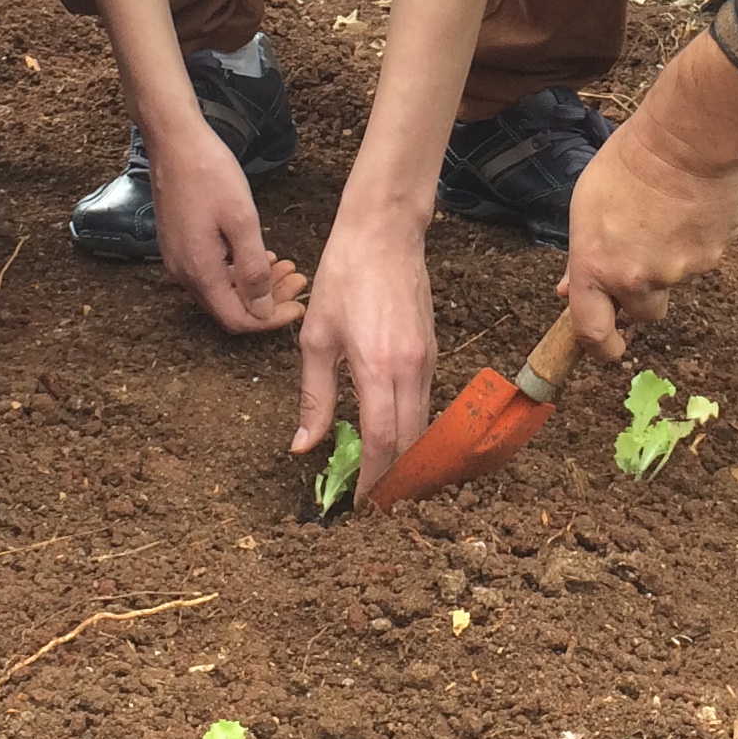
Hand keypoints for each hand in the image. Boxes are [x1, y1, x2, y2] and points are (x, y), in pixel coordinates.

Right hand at [147, 115, 307, 334]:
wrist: (173, 141)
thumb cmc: (209, 173)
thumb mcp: (242, 220)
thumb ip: (253, 269)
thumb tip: (262, 310)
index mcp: (199, 271)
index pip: (238, 320)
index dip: (271, 320)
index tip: (299, 306)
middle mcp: (184, 273)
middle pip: (230, 307)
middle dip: (268, 300)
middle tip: (299, 280)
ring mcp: (178, 258)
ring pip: (222, 289)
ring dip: (256, 283)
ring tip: (287, 265)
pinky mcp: (178, 244)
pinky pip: (212, 271)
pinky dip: (239, 269)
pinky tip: (260, 253)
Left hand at [290, 197, 436, 490]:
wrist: (385, 233)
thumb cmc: (344, 277)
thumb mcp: (315, 338)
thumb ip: (314, 397)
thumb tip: (305, 447)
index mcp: (378, 368)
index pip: (384, 443)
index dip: (375, 481)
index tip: (360, 505)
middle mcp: (411, 370)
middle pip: (411, 444)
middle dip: (395, 481)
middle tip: (373, 505)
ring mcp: (428, 361)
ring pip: (424, 427)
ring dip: (405, 458)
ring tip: (382, 481)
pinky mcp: (433, 352)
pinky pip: (426, 403)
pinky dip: (412, 430)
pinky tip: (392, 438)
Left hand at [561, 67, 737, 360]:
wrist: (687, 142)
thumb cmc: (628, 164)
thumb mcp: (586, 207)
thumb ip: (581, 257)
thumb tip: (570, 290)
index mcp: (596, 267)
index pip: (593, 331)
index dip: (601, 348)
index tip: (609, 348)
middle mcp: (637, 279)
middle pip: (645, 312)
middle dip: (643, 295)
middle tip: (644, 254)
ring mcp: (679, 272)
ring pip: (675, 281)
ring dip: (670, 262)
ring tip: (668, 214)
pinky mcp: (713, 258)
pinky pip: (702, 260)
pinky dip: (696, 243)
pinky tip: (691, 208)